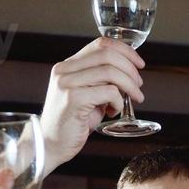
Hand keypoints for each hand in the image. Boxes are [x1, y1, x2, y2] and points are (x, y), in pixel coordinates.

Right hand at [39, 37, 145, 167]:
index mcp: (68, 66)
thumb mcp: (87, 95)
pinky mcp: (74, 99)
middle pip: (107, 55)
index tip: (139, 64)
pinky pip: (109, 92)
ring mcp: (68, 84)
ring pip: (110, 72)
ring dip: (129, 85)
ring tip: (134, 98)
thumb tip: (129, 75)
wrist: (50, 144)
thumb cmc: (72, 122)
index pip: (100, 44)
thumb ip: (101, 81)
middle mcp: (65, 70)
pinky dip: (119, 101)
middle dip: (130, 69)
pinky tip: (114, 111)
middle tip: (139, 85)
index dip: (125, 50)